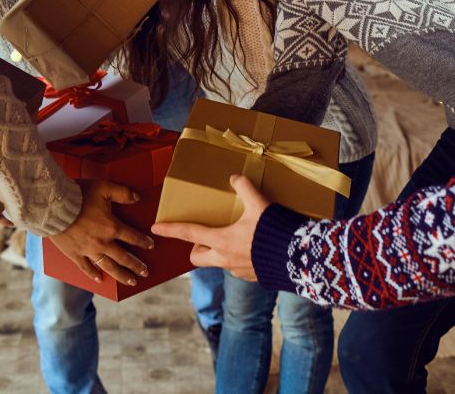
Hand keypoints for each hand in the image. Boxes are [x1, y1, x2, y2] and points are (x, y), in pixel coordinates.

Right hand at [48, 179, 154, 285]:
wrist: (53, 207)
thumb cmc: (77, 195)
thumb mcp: (103, 187)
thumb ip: (122, 192)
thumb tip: (137, 197)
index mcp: (111, 226)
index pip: (132, 237)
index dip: (143, 242)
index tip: (150, 246)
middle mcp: (103, 242)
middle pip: (124, 257)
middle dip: (136, 265)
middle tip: (145, 272)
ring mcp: (88, 251)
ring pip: (108, 267)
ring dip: (121, 275)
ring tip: (131, 282)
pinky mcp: (74, 255)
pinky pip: (86, 268)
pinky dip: (93, 274)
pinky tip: (99, 279)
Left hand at [152, 175, 269, 281]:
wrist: (298, 258)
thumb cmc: (274, 230)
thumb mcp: (259, 204)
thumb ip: (245, 187)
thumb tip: (234, 178)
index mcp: (222, 240)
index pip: (189, 233)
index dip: (171, 229)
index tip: (156, 228)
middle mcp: (225, 259)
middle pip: (197, 257)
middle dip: (196, 248)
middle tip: (205, 236)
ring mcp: (237, 271)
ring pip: (218, 263)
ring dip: (219, 252)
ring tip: (235, 238)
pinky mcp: (252, 278)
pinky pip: (237, 268)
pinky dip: (238, 259)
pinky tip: (253, 249)